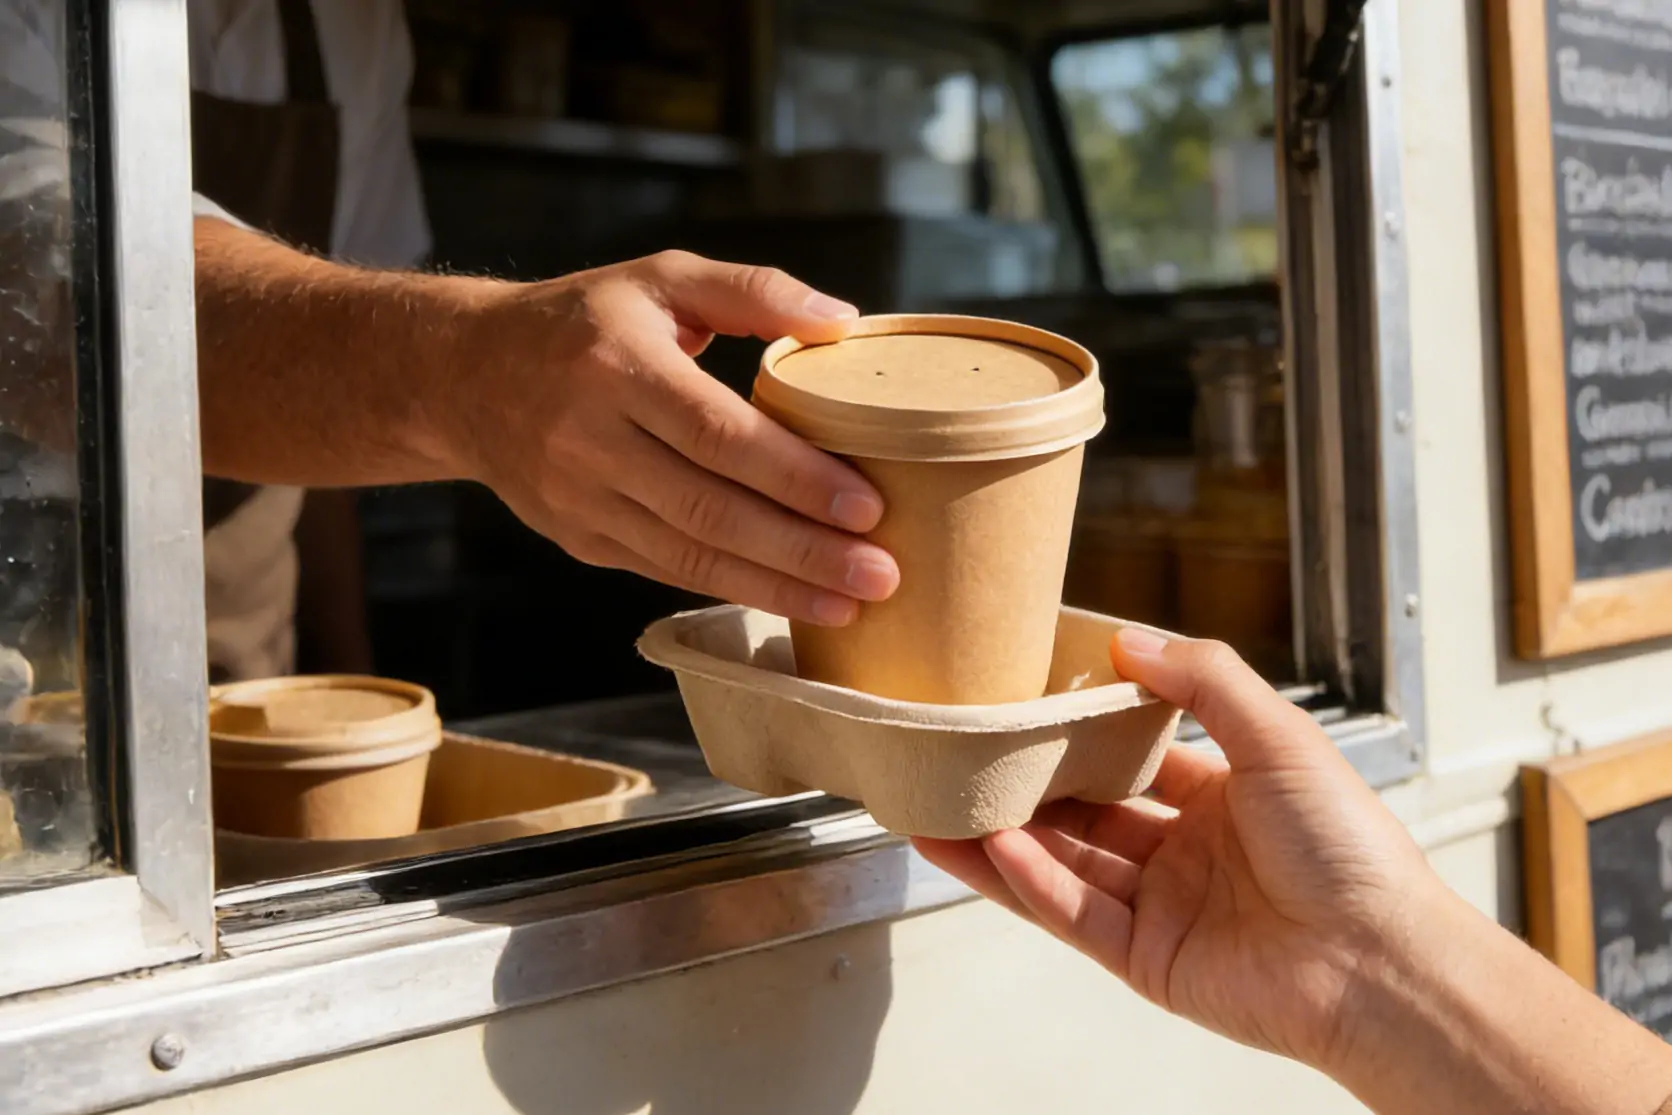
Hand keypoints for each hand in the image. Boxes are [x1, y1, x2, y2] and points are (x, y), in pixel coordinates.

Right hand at [448, 250, 899, 625]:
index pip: (718, 433)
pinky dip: (730, 589)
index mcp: (617, 365)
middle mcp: (590, 438)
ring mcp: (580, 498)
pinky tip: (789, 601)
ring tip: (850, 604)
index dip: (793, 476)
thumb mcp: (660, 278)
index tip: (867, 506)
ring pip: (689, 554)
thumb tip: (843, 319)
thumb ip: (753, 291)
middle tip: (881, 574)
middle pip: (710, 507)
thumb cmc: (584, 321)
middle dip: (802, 550)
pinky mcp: (579, 538)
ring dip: (774, 587)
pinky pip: (665, 569)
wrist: (465, 376)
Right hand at [915, 629, 1442, 1072]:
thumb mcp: (1281, 736)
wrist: (1382, 964)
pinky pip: (1074, 915)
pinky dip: (1031, 882)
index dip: (1084, 730)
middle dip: (1029, 785)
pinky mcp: (1147, 961)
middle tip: (969, 750)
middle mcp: (1189, 853)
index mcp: (1226, 798)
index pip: (1136, 756)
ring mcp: (1164, 909)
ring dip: (1006, 835)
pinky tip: (993, 846)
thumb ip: (1205, 680)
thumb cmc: (1352, 851)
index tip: (1029, 697)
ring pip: (1065, 864)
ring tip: (944, 802)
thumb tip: (1130, 640)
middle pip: (1087, 812)